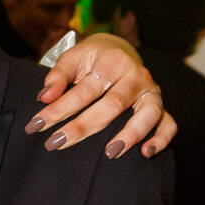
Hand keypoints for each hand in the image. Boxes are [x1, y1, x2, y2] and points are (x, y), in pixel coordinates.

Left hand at [25, 35, 175, 157]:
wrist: (119, 52)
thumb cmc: (91, 60)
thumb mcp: (72, 59)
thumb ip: (58, 77)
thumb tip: (45, 97)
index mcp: (113, 62)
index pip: (84, 90)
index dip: (59, 109)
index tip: (36, 126)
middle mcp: (136, 76)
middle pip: (112, 105)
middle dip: (83, 127)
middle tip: (56, 144)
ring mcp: (151, 92)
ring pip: (147, 114)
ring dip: (131, 134)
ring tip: (110, 153)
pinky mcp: (160, 106)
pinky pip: (169, 124)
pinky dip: (162, 138)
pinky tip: (146, 153)